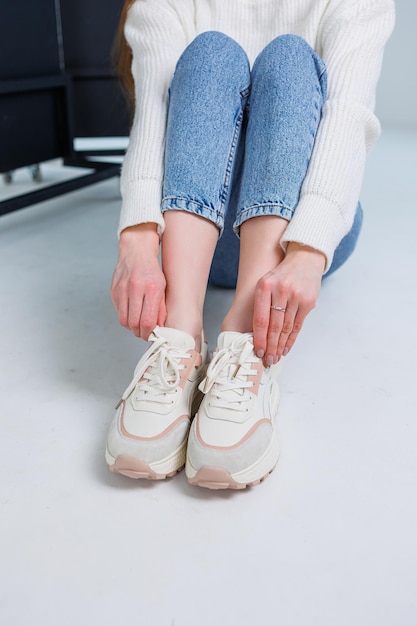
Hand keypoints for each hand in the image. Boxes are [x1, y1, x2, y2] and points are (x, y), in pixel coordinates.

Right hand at [110, 224, 166, 338]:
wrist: (136, 250)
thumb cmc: (153, 269)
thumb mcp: (163, 287)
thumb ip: (161, 308)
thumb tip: (159, 328)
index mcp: (151, 288)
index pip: (147, 321)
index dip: (148, 333)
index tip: (151, 335)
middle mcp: (135, 288)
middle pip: (133, 323)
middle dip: (139, 333)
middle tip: (144, 333)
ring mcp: (122, 289)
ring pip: (123, 320)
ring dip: (131, 327)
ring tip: (138, 325)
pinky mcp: (113, 290)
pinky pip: (118, 311)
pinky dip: (125, 317)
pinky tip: (132, 313)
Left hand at [253, 243, 325, 363]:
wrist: (305, 259)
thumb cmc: (281, 275)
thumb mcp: (266, 283)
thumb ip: (261, 304)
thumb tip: (255, 334)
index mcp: (265, 286)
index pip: (261, 318)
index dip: (259, 338)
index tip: (258, 351)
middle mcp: (281, 291)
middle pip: (274, 326)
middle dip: (270, 346)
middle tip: (267, 360)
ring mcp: (296, 296)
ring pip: (286, 328)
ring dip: (280, 345)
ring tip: (276, 357)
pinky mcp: (308, 302)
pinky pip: (298, 325)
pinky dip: (291, 339)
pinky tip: (286, 348)